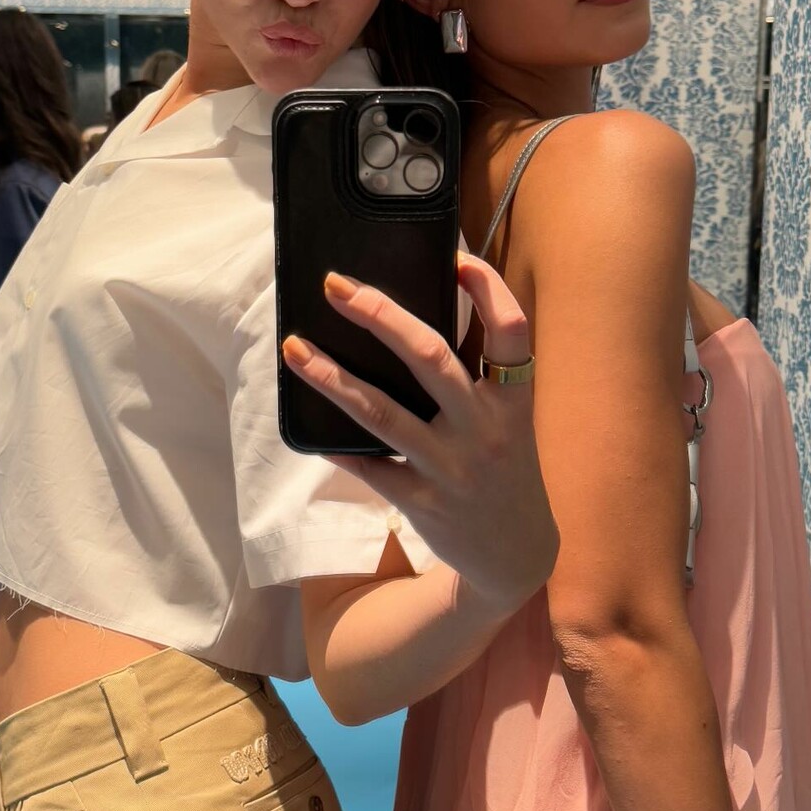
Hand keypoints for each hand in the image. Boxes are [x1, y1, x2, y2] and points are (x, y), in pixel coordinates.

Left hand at [281, 252, 558, 614]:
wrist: (516, 555)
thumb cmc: (505, 468)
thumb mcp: (510, 419)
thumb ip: (479, 372)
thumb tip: (432, 305)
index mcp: (512, 401)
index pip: (511, 331)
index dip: (488, 289)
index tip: (457, 256)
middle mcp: (483, 429)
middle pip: (430, 357)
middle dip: (379, 314)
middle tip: (336, 285)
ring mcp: (449, 468)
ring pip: (381, 412)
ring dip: (332, 376)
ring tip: (294, 347)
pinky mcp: (420, 502)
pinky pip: (368, 466)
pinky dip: (336, 443)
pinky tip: (304, 420)